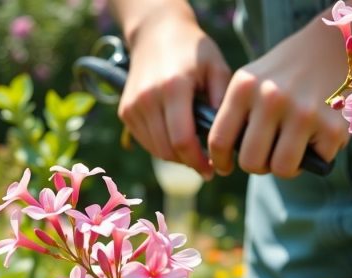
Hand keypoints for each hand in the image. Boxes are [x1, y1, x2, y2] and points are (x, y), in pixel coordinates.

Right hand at [117, 7, 230, 178]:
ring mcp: (133, 106)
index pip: (182, 140)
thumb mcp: (217, 67)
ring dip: (176, 157)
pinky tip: (177, 139)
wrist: (156, 33)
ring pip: (155, 149)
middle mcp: (147, 98)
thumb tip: (225, 139)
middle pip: (167, 150)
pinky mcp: (126, 111)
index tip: (213, 170)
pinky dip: (162, 147)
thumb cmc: (192, 51)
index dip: (198, 162)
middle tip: (207, 165)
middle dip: (189, 162)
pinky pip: (146, 141)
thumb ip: (223, 102)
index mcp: (173, 88)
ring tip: (194, 152)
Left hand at [208, 18, 349, 177]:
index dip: (220, 161)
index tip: (225, 167)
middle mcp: (271, 99)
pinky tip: (318, 136)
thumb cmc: (285, 71)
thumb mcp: (252, 80)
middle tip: (266, 157)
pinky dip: (318, 155)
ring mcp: (304, 113)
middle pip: (251, 162)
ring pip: (282, 169)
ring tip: (290, 151)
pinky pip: (317, 162)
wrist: (335, 45)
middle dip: (257, 165)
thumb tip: (225, 157)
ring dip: (286, 166)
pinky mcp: (333, 127)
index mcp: (244, 87)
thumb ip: (236, 114)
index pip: (219, 140)